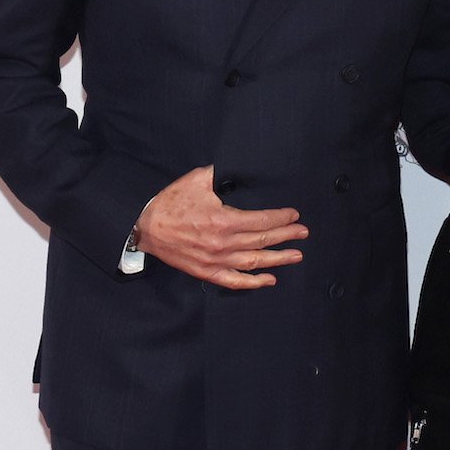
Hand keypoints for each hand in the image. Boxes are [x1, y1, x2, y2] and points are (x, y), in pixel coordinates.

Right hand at [134, 165, 305, 289]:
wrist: (146, 227)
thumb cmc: (171, 203)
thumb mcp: (197, 180)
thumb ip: (221, 174)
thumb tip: (240, 166)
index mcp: (223, 220)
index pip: (262, 220)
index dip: (281, 218)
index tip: (294, 215)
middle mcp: (223, 243)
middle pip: (263, 240)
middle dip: (286, 235)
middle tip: (303, 233)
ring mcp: (215, 261)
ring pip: (254, 262)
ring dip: (278, 259)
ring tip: (296, 255)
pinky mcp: (207, 272)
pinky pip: (235, 281)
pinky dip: (254, 282)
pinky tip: (270, 279)